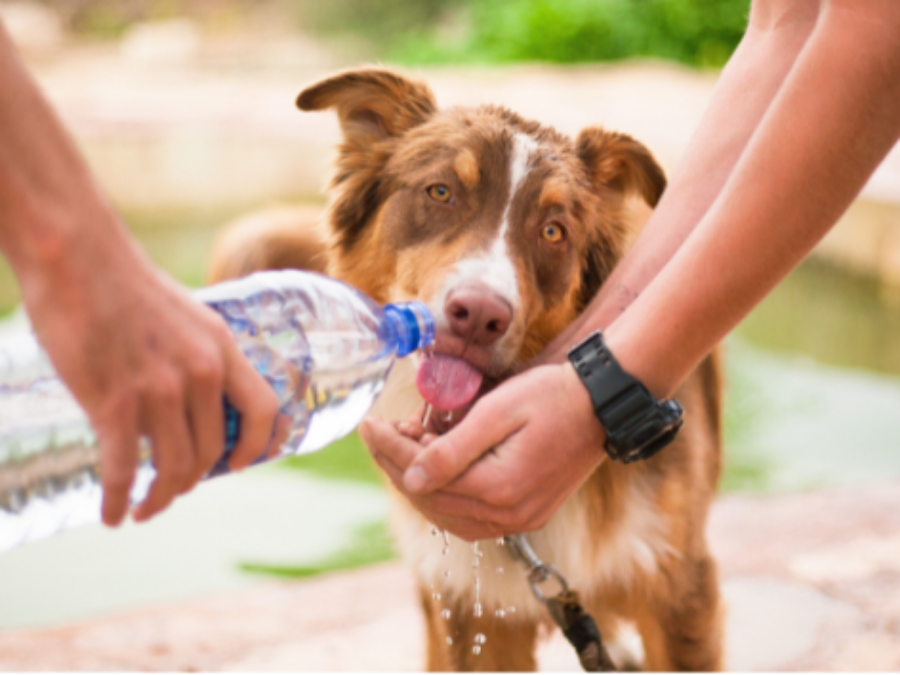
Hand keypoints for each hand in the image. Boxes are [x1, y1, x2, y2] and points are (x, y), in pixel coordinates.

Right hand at [20, 224, 280, 525]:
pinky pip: (124, 470)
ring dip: (160, 498)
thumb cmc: (126, 285)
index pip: (263, 409)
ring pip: (173, 468)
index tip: (239, 465)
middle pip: (212, 451)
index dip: (258, 445)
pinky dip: (119, 500)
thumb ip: (198, 356)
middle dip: (193, 481)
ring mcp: (159, 390)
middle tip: (172, 490)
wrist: (77, 257)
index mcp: (222, 348)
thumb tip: (193, 399)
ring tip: (145, 508)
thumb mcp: (187, 316)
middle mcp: (200, 372)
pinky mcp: (113, 403)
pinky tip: (112, 514)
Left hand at [360, 363, 607, 540]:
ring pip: (448, 515)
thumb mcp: (498, 411)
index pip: (425, 476)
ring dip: (419, 483)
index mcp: (499, 488)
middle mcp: (508, 515)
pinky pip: (471, 518)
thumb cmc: (552, 396)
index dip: (390, 449)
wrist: (602, 405)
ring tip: (403, 446)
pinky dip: (445, 496)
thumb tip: (410, 477)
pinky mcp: (527, 514)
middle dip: (397, 465)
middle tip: (379, 432)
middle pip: (432, 500)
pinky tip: (433, 470)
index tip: (368, 424)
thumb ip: (452, 449)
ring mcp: (520, 519)